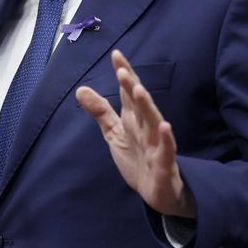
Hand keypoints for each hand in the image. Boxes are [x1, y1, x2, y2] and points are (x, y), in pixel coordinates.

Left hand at [76, 49, 195, 218]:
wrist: (157, 192)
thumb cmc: (138, 158)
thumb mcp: (114, 133)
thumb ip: (100, 111)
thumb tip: (80, 89)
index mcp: (134, 119)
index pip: (128, 93)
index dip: (124, 74)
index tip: (116, 55)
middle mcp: (146, 127)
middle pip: (139, 104)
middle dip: (132, 87)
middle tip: (122, 71)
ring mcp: (157, 144)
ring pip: (153, 122)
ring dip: (147, 106)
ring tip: (139, 90)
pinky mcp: (164, 163)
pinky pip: (167, 150)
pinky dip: (166, 139)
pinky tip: (165, 127)